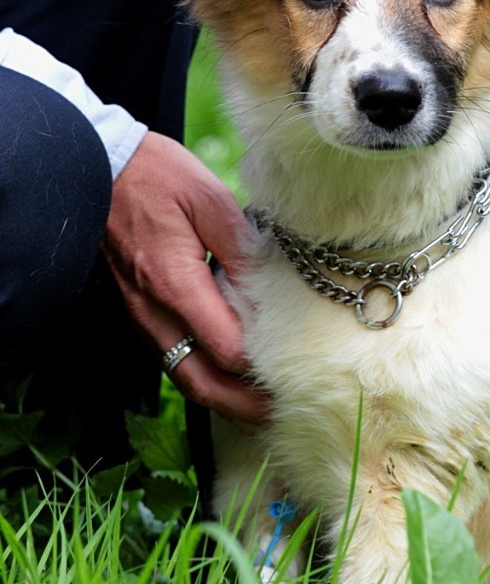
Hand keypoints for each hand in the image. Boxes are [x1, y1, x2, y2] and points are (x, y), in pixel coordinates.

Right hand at [102, 131, 266, 425]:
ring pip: (185, 379)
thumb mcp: (208, 198)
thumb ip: (241, 249)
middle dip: (244, 407)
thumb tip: (270, 292)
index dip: (262, 366)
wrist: (98, 168)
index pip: (226, 349)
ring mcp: (143, 318)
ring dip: (225, 401)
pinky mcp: (141, 315)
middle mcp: (154, 312)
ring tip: (263, 412)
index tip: (297, 370)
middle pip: (202, 383)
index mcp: (175, 283)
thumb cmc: (155, 176)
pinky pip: (173, 361)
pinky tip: (232, 383)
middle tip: (285, 415)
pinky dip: (205, 380)